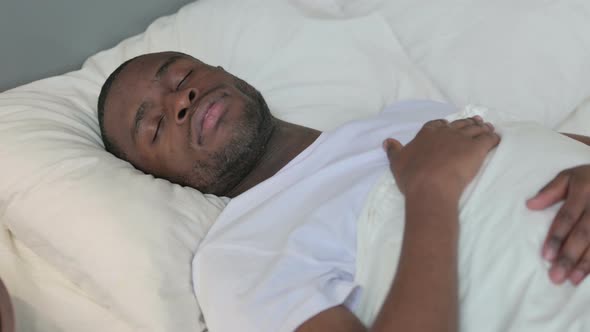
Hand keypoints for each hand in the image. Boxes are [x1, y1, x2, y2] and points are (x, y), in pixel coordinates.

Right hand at [384, 116, 499, 199]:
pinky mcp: (476, 149)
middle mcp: (445, 133)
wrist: (430, 187)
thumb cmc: (412, 177)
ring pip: (475, 129)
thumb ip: (393, 151)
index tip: (448, 126)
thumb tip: (387, 141)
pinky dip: (493, 137)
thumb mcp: (397, 163)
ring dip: (482, 128)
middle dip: (467, 123)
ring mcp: (462, 139)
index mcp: (427, 133)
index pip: (437, 124)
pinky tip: (496, 139)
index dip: (444, 125)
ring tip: (487, 129)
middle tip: (475, 123)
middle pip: (459, 124)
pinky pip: (488, 139)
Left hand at [527, 165, 589, 284]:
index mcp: (585, 190)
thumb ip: (551, 191)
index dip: (557, 237)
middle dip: (570, 256)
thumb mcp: (570, 176)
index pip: (568, 217)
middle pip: (585, 233)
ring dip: (587, 263)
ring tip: (573, 280)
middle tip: (556, 276)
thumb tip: (529, 205)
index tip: (546, 256)